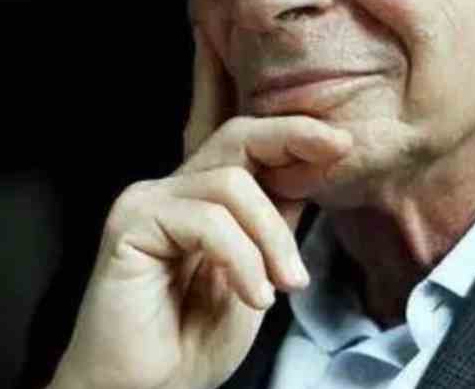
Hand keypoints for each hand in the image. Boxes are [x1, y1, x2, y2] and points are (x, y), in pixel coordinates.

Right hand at [49, 32, 351, 388]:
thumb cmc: (192, 341)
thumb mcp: (258, 274)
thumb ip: (275, 224)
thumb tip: (313, 174)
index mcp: (203, 198)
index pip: (250, 145)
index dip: (296, 134)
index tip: (344, 144)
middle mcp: (172, 189)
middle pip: (238, 137)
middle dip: (294, 139)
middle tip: (339, 154)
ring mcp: (148, 202)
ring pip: (231, 183)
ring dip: (271, 237)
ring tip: (284, 285)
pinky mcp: (130, 225)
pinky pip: (206, 220)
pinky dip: (241, 258)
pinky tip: (252, 294)